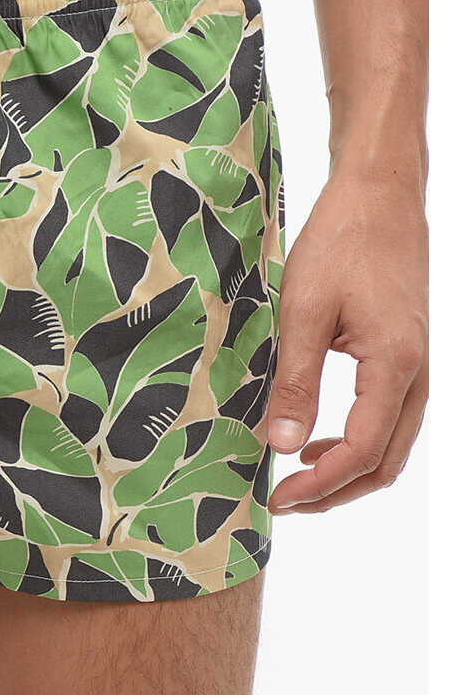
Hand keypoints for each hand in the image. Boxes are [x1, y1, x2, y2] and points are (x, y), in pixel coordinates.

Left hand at [266, 162, 427, 513]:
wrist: (379, 195)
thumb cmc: (342, 241)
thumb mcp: (303, 309)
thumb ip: (295, 380)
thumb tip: (283, 444)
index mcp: (394, 366)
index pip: (362, 452)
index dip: (319, 485)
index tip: (278, 497)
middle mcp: (415, 374)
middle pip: (384, 463)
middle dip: (334, 492)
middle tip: (283, 499)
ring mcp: (416, 367)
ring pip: (390, 447)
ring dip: (345, 472)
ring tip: (295, 476)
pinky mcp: (405, 358)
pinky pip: (389, 421)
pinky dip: (356, 444)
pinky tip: (315, 439)